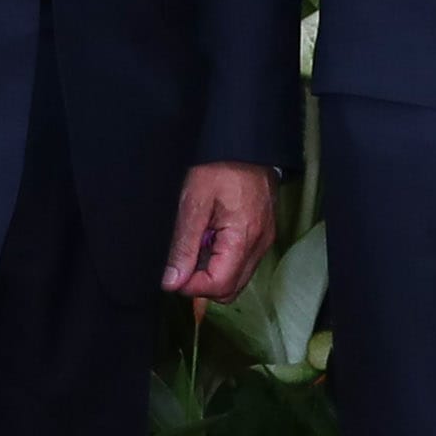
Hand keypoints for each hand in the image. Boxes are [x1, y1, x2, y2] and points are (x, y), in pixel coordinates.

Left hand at [161, 163, 275, 300]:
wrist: (245, 145)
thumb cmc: (219, 167)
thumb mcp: (193, 204)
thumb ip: (183, 246)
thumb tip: (171, 282)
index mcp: (244, 238)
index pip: (219, 285)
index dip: (191, 286)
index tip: (173, 272)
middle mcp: (260, 244)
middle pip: (230, 289)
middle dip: (202, 283)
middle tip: (183, 261)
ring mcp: (264, 240)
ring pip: (236, 278)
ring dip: (212, 272)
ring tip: (197, 244)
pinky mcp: (263, 234)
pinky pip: (242, 263)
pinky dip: (223, 260)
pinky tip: (210, 238)